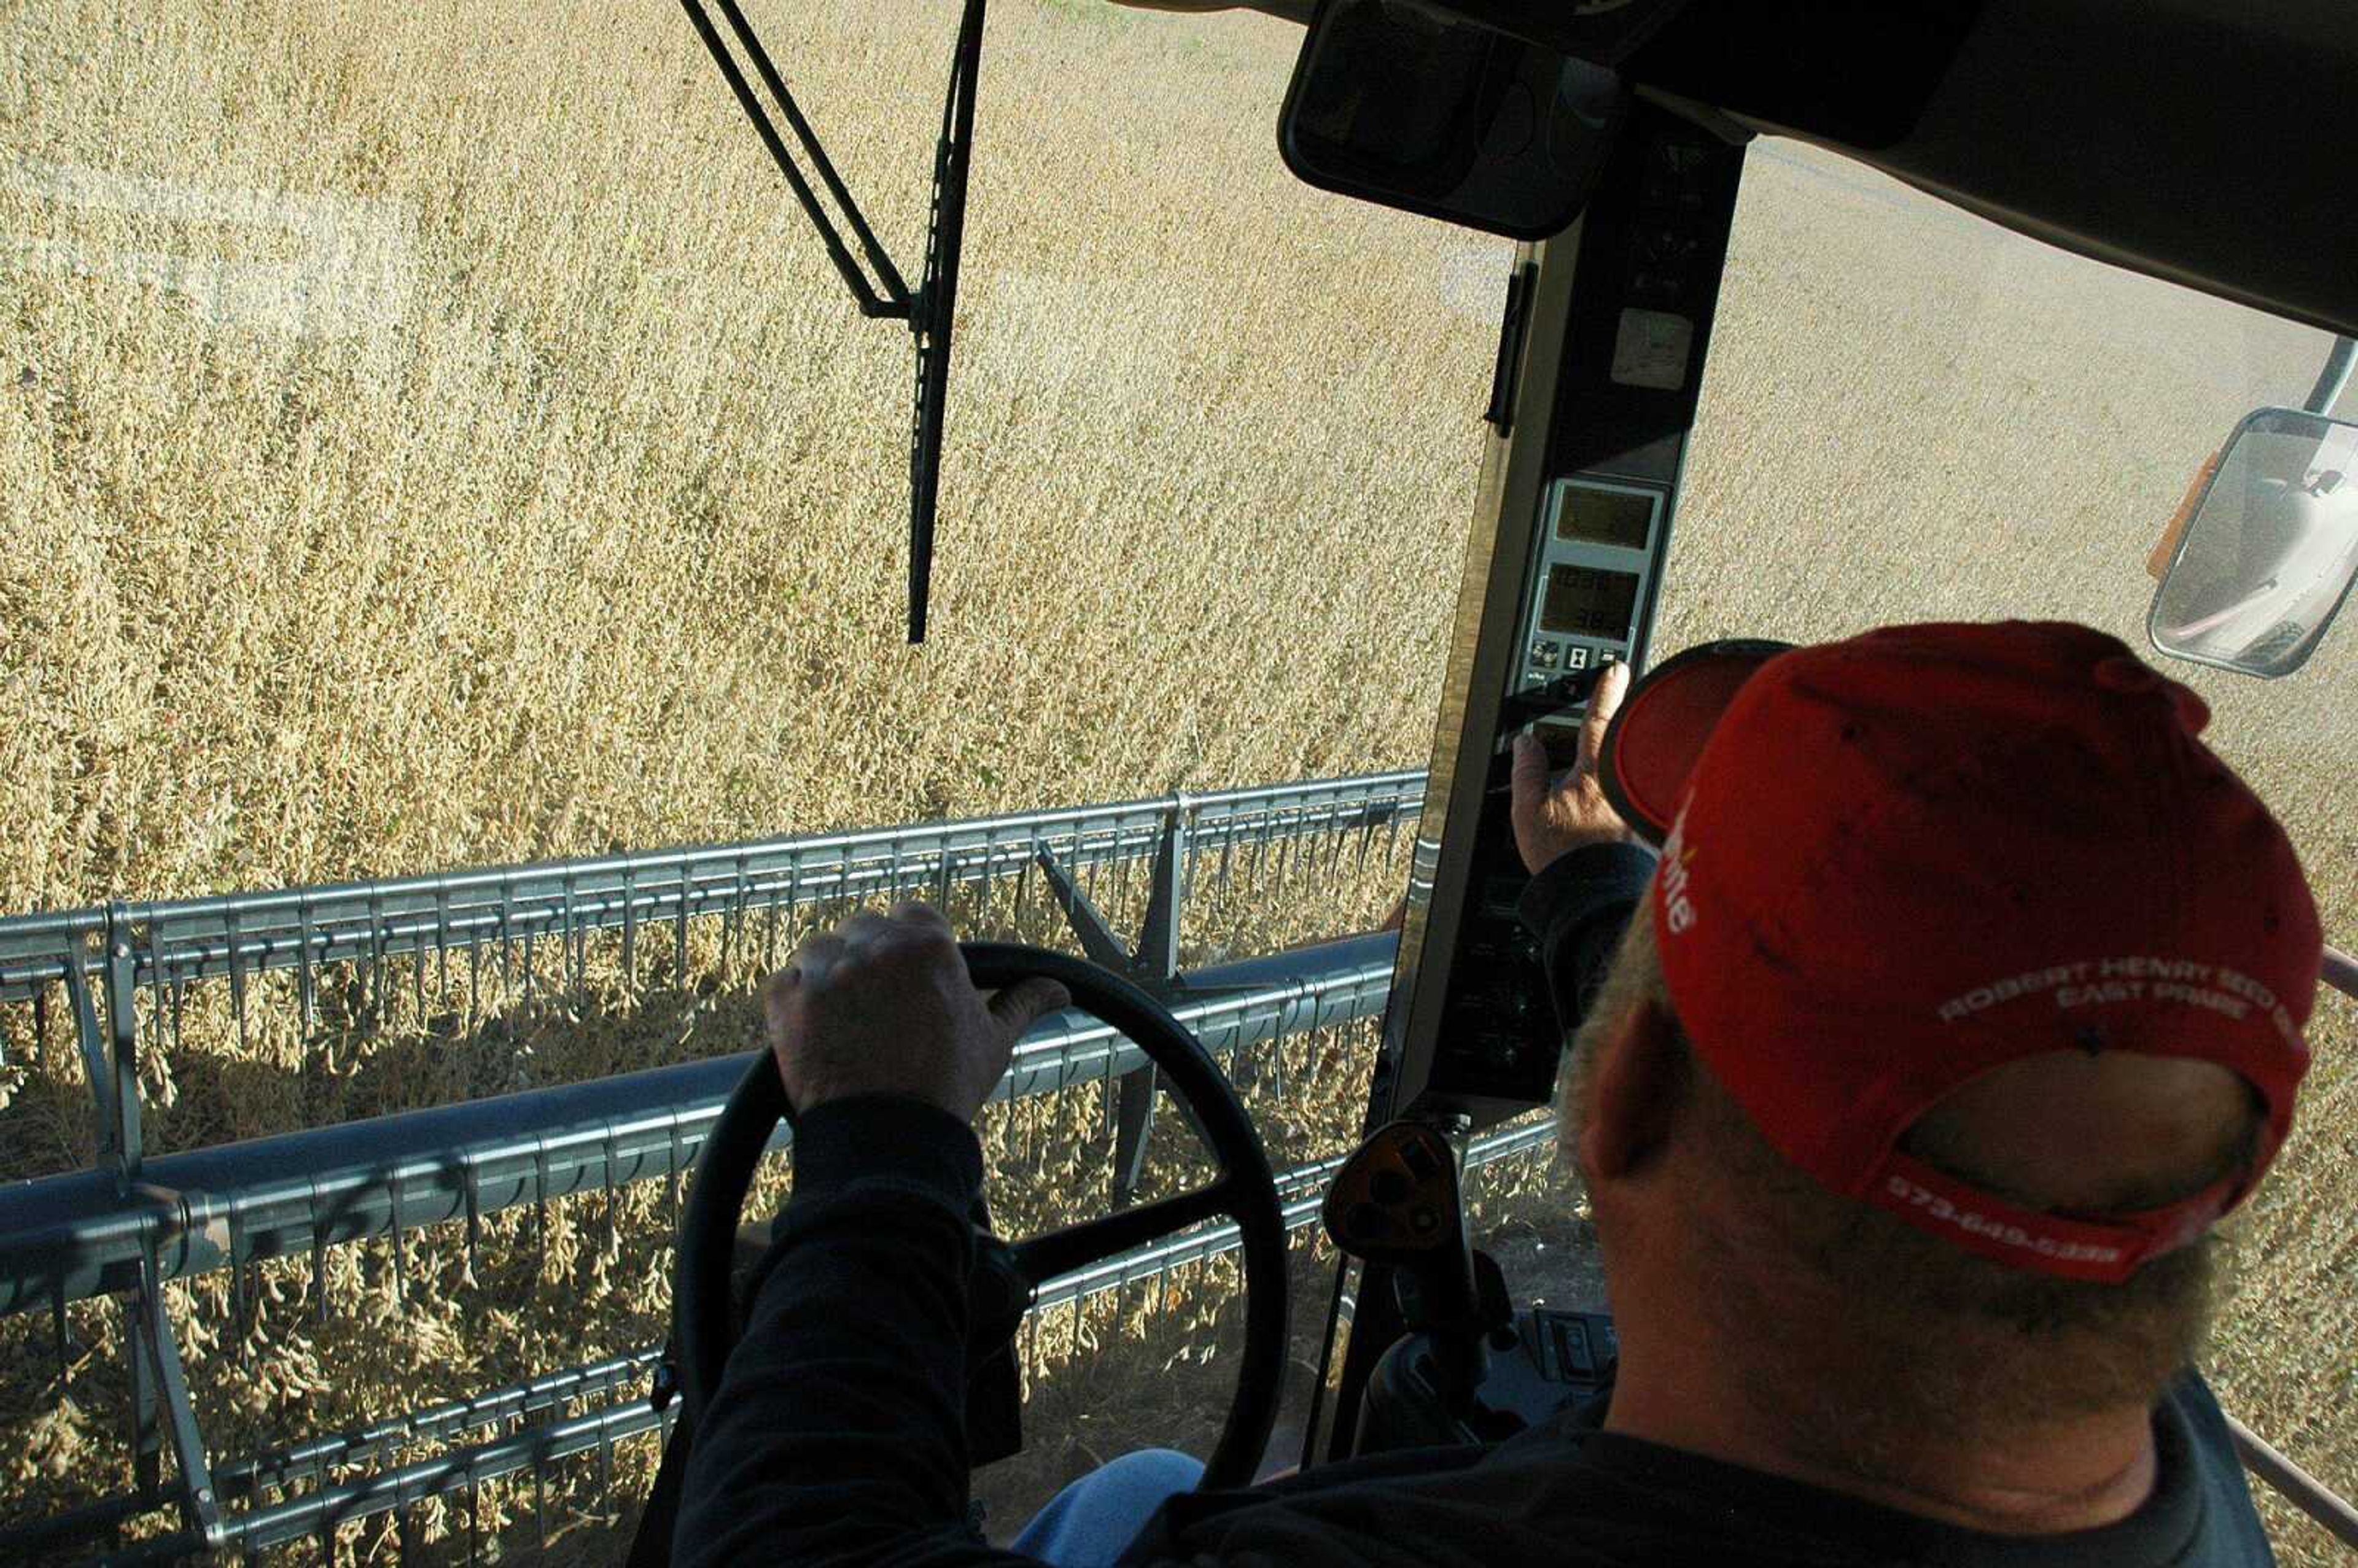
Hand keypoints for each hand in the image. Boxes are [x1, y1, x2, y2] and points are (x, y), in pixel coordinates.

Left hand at [764, 904, 1070, 1121]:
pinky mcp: (787, 999)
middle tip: (879, 1007)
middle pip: (863, 929)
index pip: (912, 915)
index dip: (910, 947)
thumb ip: (1023, 1003)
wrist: (887, 1140)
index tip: (910, 978)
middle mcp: (875, 947)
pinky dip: (795, 1001)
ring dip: (830, 975)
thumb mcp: (993, 1041)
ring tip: (846, 1022)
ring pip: (821, 949)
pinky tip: (817, 1032)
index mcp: (928, 945)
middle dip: (870, 959)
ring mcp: (827, 971)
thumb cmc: (946, 1088)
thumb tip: (1059, 990)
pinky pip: (784, 981)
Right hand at [1509, 660, 1635, 874]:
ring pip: (1631, 774)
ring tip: (1613, 764)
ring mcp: (1636, 808)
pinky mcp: (1644, 830)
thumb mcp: (1529, 814)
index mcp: (1593, 775)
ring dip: (1624, 764)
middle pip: (1624, 744)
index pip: (1599, 722)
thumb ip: (1527, 773)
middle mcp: (1623, 787)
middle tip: (1624, 702)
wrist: (1594, 901)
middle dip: (1623, 724)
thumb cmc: (1564, 861)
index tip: (1616, 669)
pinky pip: (1636, 801)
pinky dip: (1629, 796)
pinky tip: (1617, 808)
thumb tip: (1525, 743)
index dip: (1606, 692)